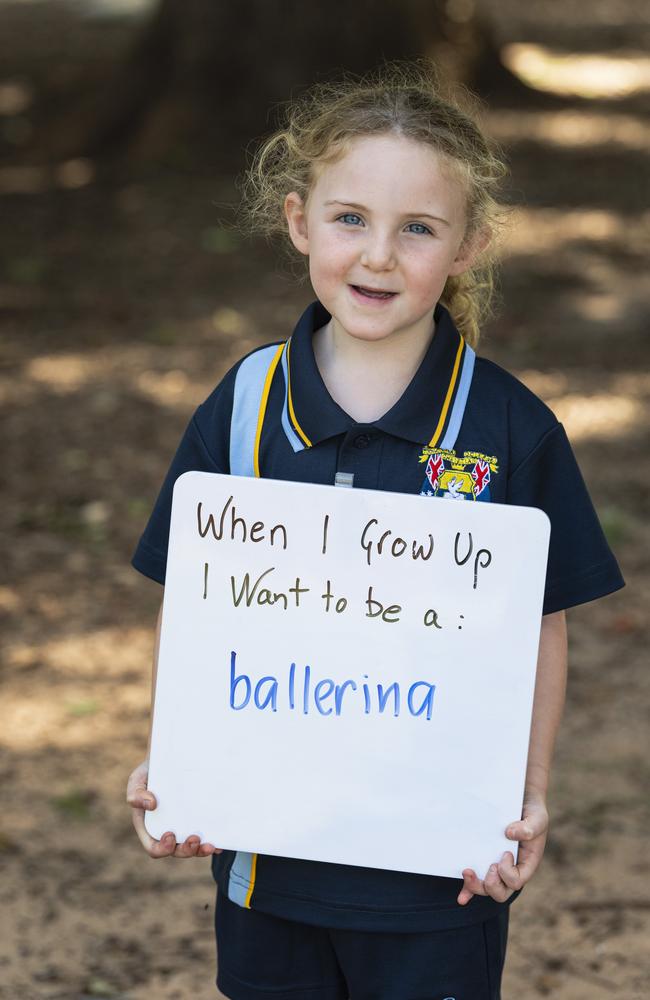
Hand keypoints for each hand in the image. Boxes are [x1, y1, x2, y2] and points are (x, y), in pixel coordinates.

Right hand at [126, 758, 221, 858]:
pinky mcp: (199, 820)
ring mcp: (185, 827)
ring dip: (201, 850)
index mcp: (150, 827)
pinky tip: (221, 841)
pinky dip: (214, 842)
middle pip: (176, 851)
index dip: (162, 848)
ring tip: (210, 845)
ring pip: (192, 848)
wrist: (173, 760)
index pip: (154, 847)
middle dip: (186, 850)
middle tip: (195, 839)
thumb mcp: (138, 779)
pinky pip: (207, 836)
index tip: (170, 835)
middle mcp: (168, 831)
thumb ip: (136, 793)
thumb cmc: (151, 772)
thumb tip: (151, 805)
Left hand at [457, 790, 548, 904]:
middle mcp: (511, 869)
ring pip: (486, 889)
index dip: (508, 873)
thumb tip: (509, 834)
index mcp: (526, 864)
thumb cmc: (532, 810)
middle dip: (491, 885)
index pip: (516, 881)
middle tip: (490, 866)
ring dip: (475, 886)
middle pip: (501, 892)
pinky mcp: (484, 859)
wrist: (520, 798)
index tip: (505, 853)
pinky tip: (461, 898)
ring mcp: (496, 866)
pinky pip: (476, 880)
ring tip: (467, 871)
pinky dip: (468, 891)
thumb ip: (529, 827)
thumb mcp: (537, 817)